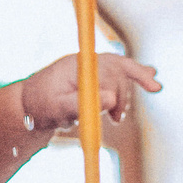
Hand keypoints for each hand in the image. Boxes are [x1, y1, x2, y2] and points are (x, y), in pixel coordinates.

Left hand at [17, 52, 160, 131]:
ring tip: (118, 116)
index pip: (106, 71)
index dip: (118, 87)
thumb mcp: (56, 108)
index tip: (123, 105)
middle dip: (122, 96)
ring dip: (126, 93)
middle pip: (117, 72)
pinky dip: (136, 75)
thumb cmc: (41, 106)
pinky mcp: (96, 76)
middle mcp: (87, 62)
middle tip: (116, 119)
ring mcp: (93, 67)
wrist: (31, 105)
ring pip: (122, 71)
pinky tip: (152, 77)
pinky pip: (120, 71)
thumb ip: (80, 103)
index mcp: (76, 65)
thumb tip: (110, 99)